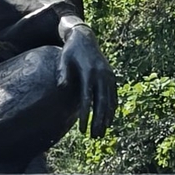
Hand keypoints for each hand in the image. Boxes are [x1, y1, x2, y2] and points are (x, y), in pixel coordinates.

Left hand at [56, 15, 116, 137]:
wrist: (84, 37)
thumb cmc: (70, 50)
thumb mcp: (64, 58)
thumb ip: (63, 72)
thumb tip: (60, 87)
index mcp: (88, 73)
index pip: (87, 99)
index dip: (85, 116)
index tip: (82, 130)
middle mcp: (101, 75)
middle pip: (102, 103)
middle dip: (99, 122)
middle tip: (95, 137)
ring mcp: (108, 76)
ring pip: (110, 101)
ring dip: (107, 118)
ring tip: (102, 133)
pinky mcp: (111, 76)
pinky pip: (113, 96)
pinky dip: (112, 109)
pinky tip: (109, 120)